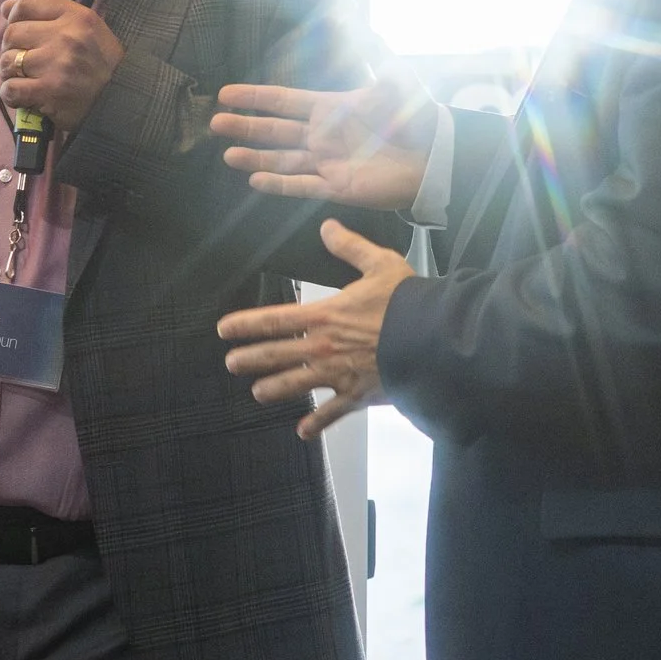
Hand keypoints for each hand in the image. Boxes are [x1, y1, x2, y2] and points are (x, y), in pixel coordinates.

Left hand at [0, 0, 123, 134]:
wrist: (121, 100)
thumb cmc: (100, 63)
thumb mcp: (86, 28)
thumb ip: (48, 13)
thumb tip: (5, 7)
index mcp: (77, 17)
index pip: (28, 3)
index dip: (15, 15)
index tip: (20, 28)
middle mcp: (66, 37)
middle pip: (12, 32)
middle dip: (12, 47)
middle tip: (24, 59)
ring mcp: (57, 65)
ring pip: (7, 61)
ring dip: (10, 72)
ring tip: (26, 78)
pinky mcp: (49, 92)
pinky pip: (10, 88)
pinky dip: (11, 94)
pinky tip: (24, 95)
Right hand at [210, 65, 438, 210]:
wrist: (436, 157)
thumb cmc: (416, 118)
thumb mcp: (398, 82)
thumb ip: (376, 58)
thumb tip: (367, 27)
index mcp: (330, 108)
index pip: (284, 101)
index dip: (255, 98)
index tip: (226, 94)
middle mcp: (322, 135)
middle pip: (274, 131)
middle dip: (245, 127)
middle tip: (215, 123)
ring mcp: (327, 162)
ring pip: (282, 160)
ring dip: (255, 158)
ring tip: (228, 155)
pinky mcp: (336, 186)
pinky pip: (301, 187)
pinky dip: (279, 185)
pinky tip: (255, 181)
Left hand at [216, 220, 413, 438]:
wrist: (435, 339)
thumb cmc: (409, 302)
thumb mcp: (379, 264)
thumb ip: (350, 247)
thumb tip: (328, 227)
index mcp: (325, 315)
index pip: (274, 319)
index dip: (246, 324)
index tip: (225, 330)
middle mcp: (324, 347)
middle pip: (276, 354)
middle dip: (251, 359)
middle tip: (231, 364)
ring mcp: (338, 374)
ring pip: (296, 385)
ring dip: (274, 389)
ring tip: (257, 393)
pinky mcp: (358, 395)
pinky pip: (332, 413)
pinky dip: (317, 423)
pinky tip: (303, 432)